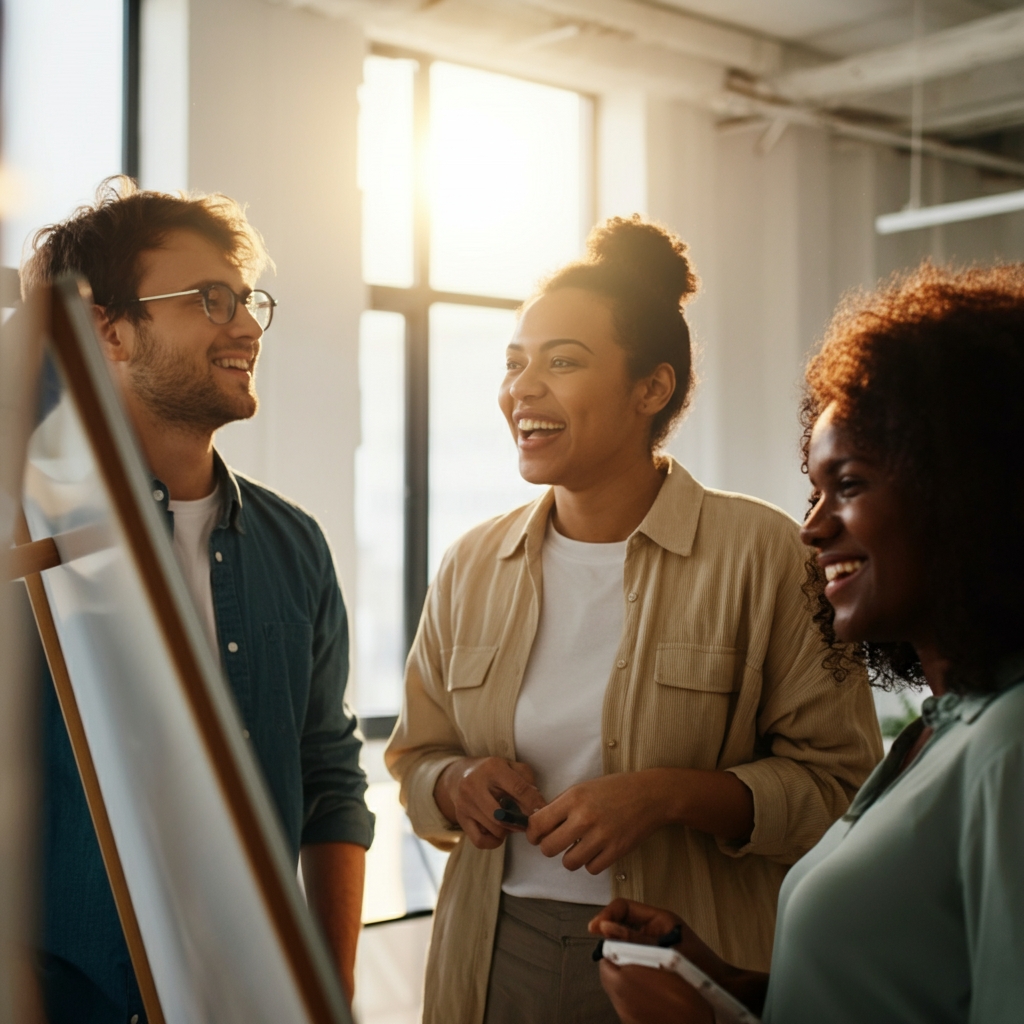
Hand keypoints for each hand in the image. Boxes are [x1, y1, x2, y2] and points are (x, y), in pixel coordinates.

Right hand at [434, 757, 545, 849]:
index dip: (534, 803)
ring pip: (495, 829)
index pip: (519, 789)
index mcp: (492, 768)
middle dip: (521, 822)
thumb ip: (527, 780)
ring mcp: (465, 803)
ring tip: (512, 822)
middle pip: (504, 815)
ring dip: (508, 830)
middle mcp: (474, 784)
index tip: (544, 812)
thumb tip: (536, 804)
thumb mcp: (511, 766)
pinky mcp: (460, 818)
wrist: (459, 775)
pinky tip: (498, 832)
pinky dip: (493, 841)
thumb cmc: (493, 772)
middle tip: (528, 823)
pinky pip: (480, 841)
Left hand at [526, 772, 667, 873]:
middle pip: (549, 848)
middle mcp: (584, 817)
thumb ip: (561, 804)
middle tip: (556, 843)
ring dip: (571, 857)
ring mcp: (601, 836)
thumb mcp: (584, 787)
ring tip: (579, 847)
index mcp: (574, 798)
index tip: (536, 836)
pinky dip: (591, 863)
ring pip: (569, 863)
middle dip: (549, 847)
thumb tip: (539, 822)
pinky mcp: (616, 851)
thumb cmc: (616, 789)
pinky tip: (596, 850)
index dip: (533, 833)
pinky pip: (591, 869)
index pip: (538, 823)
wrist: (650, 795)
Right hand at [591, 900, 769, 1014]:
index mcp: (658, 918)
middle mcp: (653, 930)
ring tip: (613, 960)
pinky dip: (625, 964)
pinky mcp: (652, 962)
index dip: (607, 915)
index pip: (624, 907)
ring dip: (617, 950)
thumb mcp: (666, 948)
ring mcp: (652, 946)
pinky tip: (625, 972)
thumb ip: (635, 939)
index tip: (595, 928)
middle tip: (602, 946)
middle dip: (609, 934)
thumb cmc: (703, 966)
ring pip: (624, 943)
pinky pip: (631, 958)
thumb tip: (608, 928)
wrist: (721, 989)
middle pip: (621, 925)